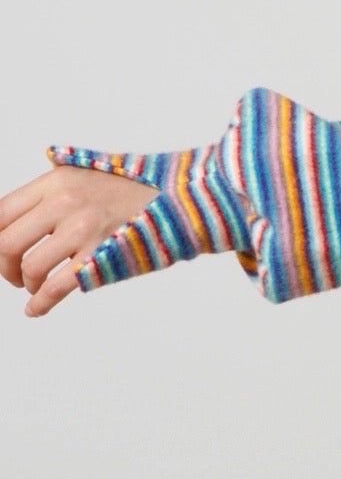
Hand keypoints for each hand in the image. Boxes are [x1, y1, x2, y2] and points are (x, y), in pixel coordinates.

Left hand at [0, 166, 159, 316]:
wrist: (185, 199)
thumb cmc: (141, 187)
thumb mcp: (93, 169)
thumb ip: (58, 183)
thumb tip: (23, 206)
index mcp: (59, 179)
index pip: (2, 211)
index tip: (1, 250)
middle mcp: (66, 202)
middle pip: (6, 242)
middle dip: (4, 266)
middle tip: (14, 274)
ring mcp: (84, 230)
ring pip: (30, 267)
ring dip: (26, 283)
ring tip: (35, 285)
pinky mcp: (101, 256)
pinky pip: (56, 287)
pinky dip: (40, 303)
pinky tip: (36, 309)